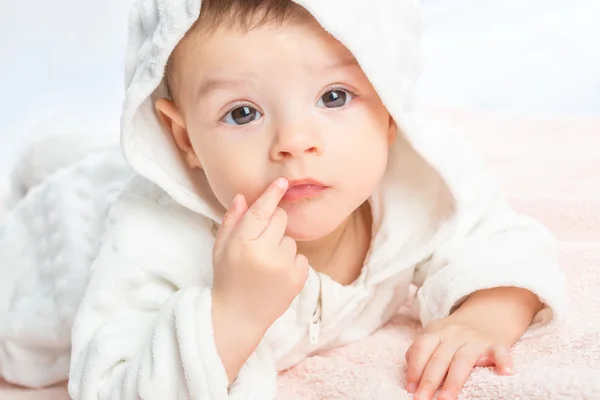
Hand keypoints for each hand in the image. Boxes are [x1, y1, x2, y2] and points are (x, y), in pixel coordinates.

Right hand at [212, 177, 309, 331]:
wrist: (238, 316)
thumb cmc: (227, 278)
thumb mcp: (220, 248)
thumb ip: (232, 221)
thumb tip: (243, 196)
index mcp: (243, 243)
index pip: (262, 211)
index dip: (272, 194)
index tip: (283, 181)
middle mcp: (265, 252)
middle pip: (281, 219)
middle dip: (273, 225)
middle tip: (260, 244)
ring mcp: (284, 266)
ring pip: (291, 240)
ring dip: (281, 247)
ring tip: (266, 266)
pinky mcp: (298, 279)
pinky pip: (301, 257)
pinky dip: (292, 263)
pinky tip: (277, 276)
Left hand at [405, 315, 514, 399]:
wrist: (485, 316)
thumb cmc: (454, 335)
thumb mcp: (434, 335)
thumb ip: (421, 350)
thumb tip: (410, 373)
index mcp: (436, 331)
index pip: (421, 348)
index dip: (414, 369)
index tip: (410, 389)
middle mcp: (454, 334)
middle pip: (439, 358)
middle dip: (429, 381)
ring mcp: (475, 339)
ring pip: (463, 360)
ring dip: (453, 381)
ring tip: (447, 399)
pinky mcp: (495, 343)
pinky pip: (500, 352)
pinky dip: (503, 361)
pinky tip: (506, 373)